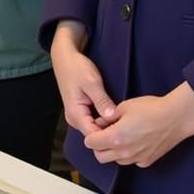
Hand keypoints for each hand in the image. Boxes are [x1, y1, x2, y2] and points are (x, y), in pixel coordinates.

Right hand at [50, 22, 118, 136]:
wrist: (65, 57)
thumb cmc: (77, 68)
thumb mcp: (92, 83)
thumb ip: (102, 101)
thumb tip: (113, 118)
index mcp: (75, 114)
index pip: (93, 136)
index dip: (109, 136)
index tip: (126, 131)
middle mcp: (74, 119)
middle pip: (94, 135)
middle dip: (110, 133)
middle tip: (129, 127)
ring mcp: (76, 116)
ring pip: (94, 129)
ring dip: (108, 127)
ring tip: (125, 122)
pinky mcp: (80, 111)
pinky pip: (93, 122)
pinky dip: (104, 121)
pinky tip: (116, 116)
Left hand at [83, 83, 193, 167]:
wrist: (176, 117)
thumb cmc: (151, 109)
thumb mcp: (124, 107)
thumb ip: (108, 117)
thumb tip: (100, 122)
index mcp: (115, 137)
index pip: (90, 143)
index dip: (91, 134)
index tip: (98, 127)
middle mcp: (124, 152)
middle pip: (100, 156)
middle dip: (99, 146)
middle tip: (105, 133)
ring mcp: (136, 159)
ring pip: (115, 160)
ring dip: (113, 151)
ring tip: (121, 136)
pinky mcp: (147, 161)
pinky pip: (131, 161)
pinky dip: (128, 154)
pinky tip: (135, 141)